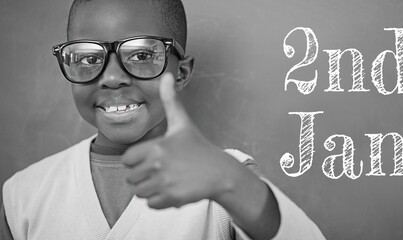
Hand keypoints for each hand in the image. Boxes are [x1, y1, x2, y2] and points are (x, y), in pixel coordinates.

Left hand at [121, 73, 242, 208]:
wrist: (220, 172)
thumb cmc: (199, 147)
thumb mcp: (183, 123)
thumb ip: (170, 100)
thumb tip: (166, 75)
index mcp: (156, 146)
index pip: (127, 160)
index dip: (137, 160)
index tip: (152, 158)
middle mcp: (157, 165)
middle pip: (131, 178)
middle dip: (144, 176)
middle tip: (163, 170)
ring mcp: (165, 183)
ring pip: (139, 193)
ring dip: (150, 189)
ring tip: (167, 180)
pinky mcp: (172, 199)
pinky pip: (151, 205)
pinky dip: (159, 201)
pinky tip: (173, 190)